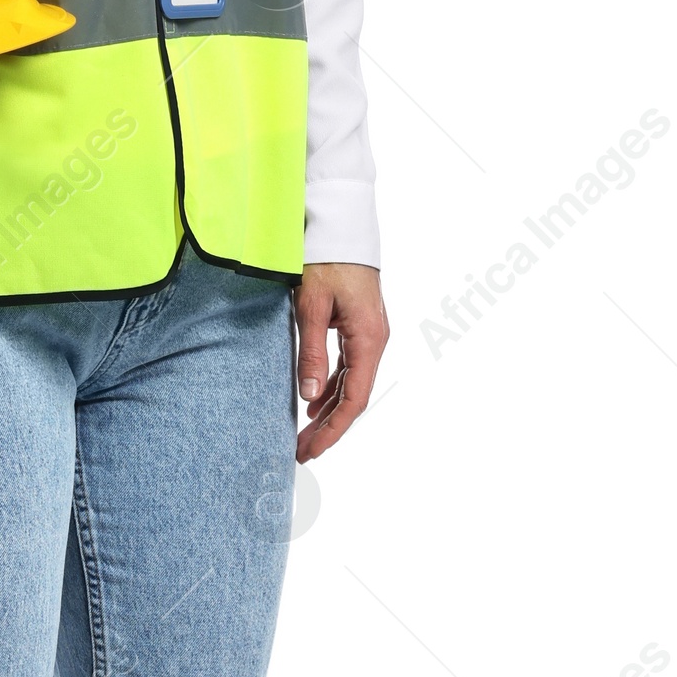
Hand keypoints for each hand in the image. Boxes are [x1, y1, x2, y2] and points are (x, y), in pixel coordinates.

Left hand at [294, 261, 388, 462]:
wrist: (340, 224)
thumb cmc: (326, 260)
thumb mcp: (312, 307)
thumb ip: (311, 352)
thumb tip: (308, 397)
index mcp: (368, 339)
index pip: (354, 398)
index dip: (333, 429)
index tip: (312, 450)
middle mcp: (374, 341)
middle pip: (354, 397)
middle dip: (328, 427)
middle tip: (302, 451)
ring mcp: (369, 334)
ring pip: (351, 384)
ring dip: (328, 410)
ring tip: (303, 433)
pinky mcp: (359, 327)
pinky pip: (348, 367)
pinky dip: (330, 387)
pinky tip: (312, 401)